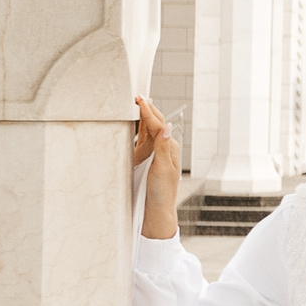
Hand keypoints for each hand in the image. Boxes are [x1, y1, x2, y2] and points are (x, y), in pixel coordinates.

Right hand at [131, 95, 180, 238]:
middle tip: (137, 95)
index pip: (158, 124)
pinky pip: (143, 139)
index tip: (139, 98)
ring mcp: (155, 153)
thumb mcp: (162, 169)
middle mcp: (164, 147)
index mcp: (170, 148)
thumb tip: (168, 125)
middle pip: (155, 123)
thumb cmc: (161, 192)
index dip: (148, 111)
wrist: (156, 210)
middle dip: (147, 109)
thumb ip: (163, 147)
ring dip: (144, 115)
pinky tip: (135, 122)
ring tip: (137, 103)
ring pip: (149, 129)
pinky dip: (139, 127)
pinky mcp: (147, 160)